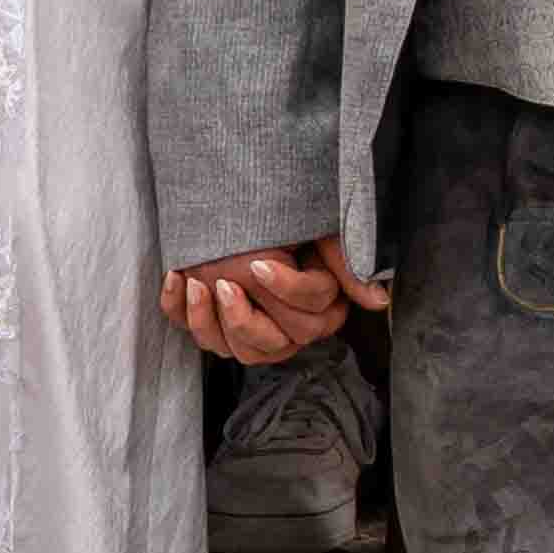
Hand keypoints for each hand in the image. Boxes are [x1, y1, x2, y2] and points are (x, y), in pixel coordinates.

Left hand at [162, 238, 377, 364]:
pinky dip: (177, 309)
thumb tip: (378, 300)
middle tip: (225, 283)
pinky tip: (175, 277)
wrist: (253, 202)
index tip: (259, 265)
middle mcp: (285, 332)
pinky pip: (192, 330)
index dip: (284, 294)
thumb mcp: (327, 234)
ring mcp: (246, 331)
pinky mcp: (211, 321)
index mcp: (319, 313)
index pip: (307, 321)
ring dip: (208, 321)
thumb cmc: (297, 219)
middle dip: (242, 319)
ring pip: (229, 350)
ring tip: (196, 283)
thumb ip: (349, 265)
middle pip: (268, 346)